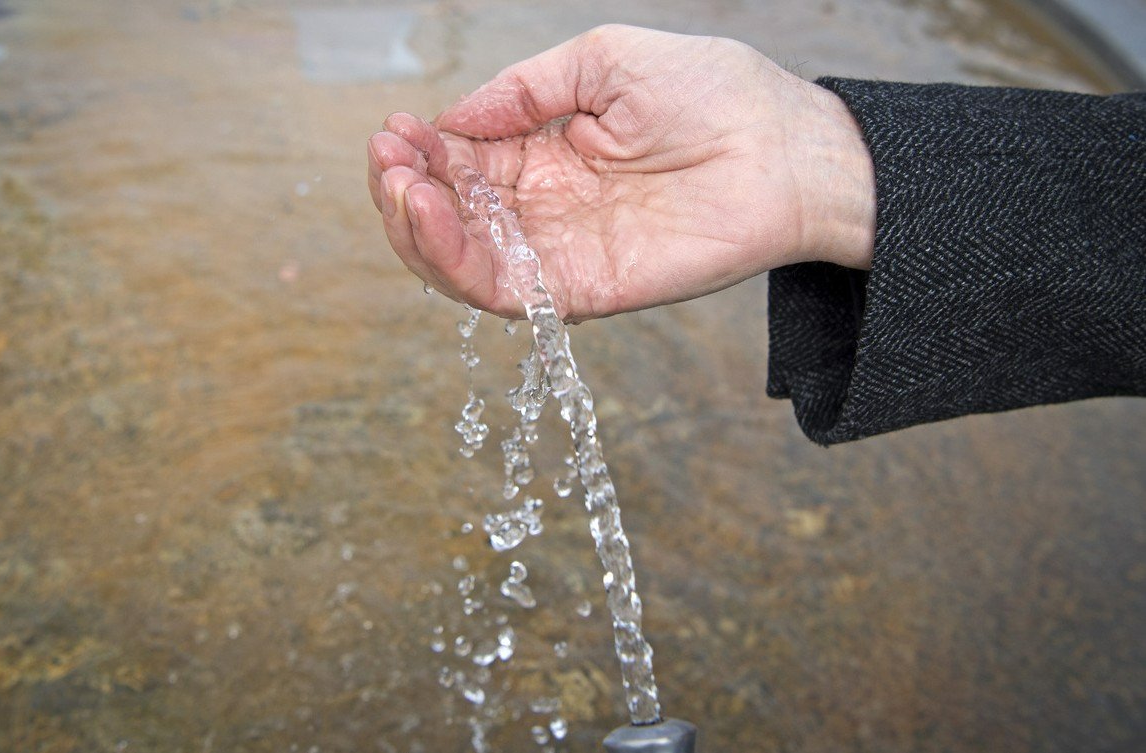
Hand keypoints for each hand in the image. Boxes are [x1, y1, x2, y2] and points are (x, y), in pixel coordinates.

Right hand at [368, 25, 874, 320]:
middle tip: (387, 156)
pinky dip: (455, 261)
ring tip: (400, 185)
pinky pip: (504, 291)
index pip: (461, 166)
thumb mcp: (603, 63)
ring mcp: (561, 253)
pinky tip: (431, 215)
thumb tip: (452, 120)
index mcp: (544, 157)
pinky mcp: (583, 289)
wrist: (788, 147)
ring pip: (462, 262)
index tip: (394, 127)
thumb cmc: (713, 93)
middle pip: (449, 219)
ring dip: (415, 229)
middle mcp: (544, 211)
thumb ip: (524, 90)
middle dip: (404, 188)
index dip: (420, 151)